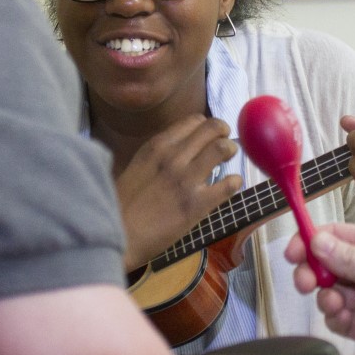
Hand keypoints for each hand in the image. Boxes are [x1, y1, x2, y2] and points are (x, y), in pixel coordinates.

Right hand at [115, 115, 240, 269]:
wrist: (119, 233)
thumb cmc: (123, 203)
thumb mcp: (138, 166)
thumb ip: (159, 154)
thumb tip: (181, 149)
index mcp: (157, 146)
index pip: (194, 121)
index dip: (206, 126)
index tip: (209, 135)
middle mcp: (173, 156)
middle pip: (212, 128)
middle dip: (223, 133)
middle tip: (225, 143)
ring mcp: (187, 179)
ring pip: (222, 148)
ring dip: (230, 150)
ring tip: (229, 158)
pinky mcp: (197, 204)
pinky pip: (228, 184)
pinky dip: (235, 182)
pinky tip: (232, 184)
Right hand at [286, 224, 354, 354]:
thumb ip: (352, 259)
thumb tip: (315, 241)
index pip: (337, 236)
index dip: (311, 241)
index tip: (292, 253)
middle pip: (329, 264)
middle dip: (313, 271)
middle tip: (305, 282)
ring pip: (332, 292)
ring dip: (325, 296)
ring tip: (332, 303)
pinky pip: (342, 319)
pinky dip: (336, 318)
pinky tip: (342, 318)